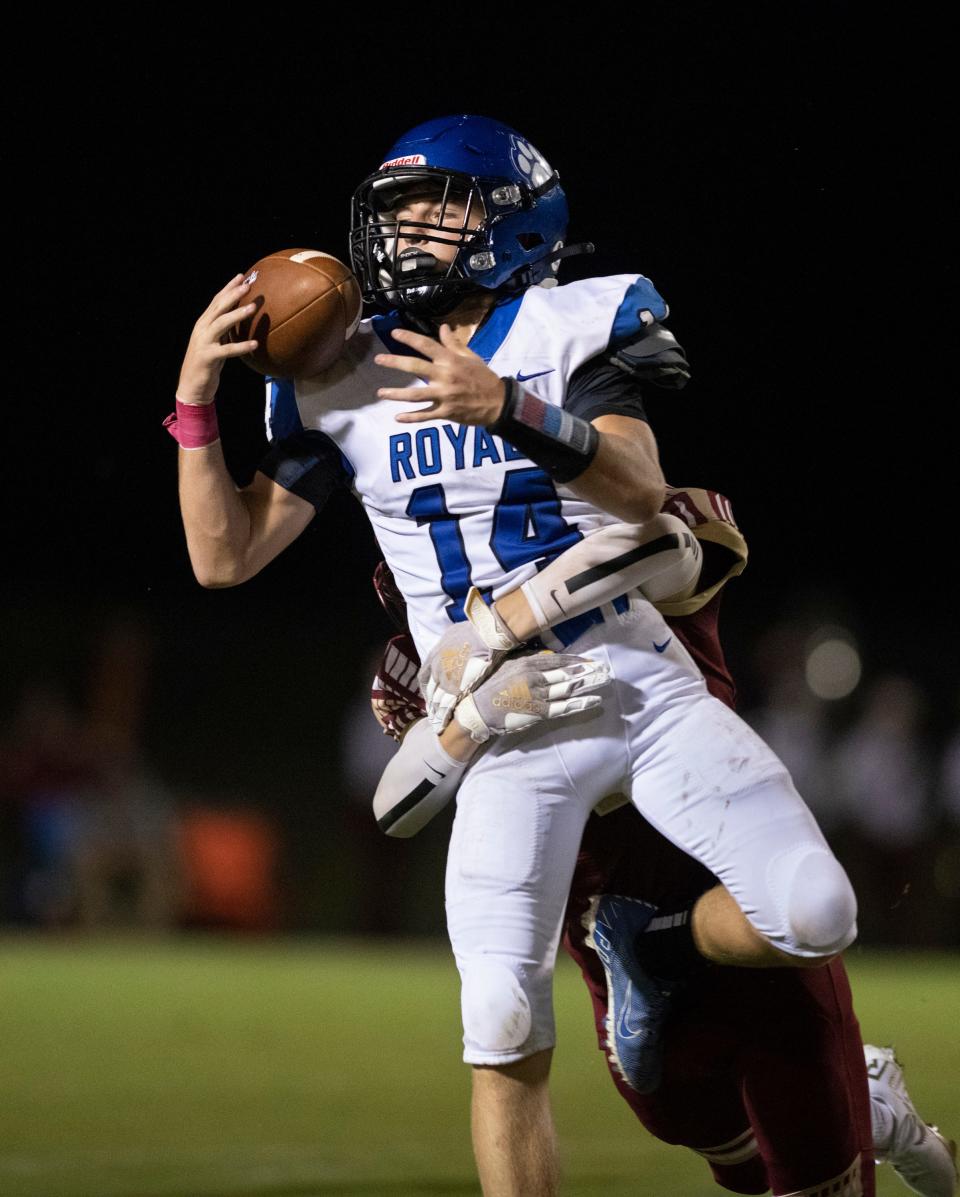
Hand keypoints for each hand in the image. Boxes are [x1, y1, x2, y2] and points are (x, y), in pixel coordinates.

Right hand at [176, 275, 258, 405]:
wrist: (192, 386)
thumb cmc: (208, 364)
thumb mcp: (216, 343)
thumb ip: (224, 331)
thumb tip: (240, 319)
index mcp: (204, 323)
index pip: (217, 301)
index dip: (228, 288)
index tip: (242, 277)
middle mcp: (202, 329)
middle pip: (218, 307)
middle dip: (233, 295)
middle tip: (248, 285)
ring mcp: (204, 342)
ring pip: (221, 324)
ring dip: (238, 315)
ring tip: (253, 307)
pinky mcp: (208, 357)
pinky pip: (227, 350)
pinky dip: (241, 346)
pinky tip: (255, 344)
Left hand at [374, 324, 504, 425]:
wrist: (498, 402)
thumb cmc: (483, 378)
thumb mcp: (471, 357)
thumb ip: (453, 344)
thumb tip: (443, 327)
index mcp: (451, 361)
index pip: (426, 345)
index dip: (409, 338)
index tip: (393, 334)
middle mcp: (445, 376)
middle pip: (415, 367)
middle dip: (394, 362)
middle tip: (378, 360)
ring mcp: (444, 396)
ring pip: (415, 395)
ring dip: (396, 394)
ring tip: (380, 392)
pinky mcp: (446, 412)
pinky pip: (425, 416)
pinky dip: (411, 418)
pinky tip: (397, 418)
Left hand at [420, 587, 521, 733]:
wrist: (488, 633)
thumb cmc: (475, 632)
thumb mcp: (454, 635)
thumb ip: (448, 647)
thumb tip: (450, 650)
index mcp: (435, 655)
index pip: (424, 676)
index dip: (426, 687)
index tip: (428, 696)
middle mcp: (437, 667)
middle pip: (430, 690)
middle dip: (430, 703)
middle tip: (432, 713)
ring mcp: (448, 677)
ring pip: (437, 700)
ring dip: (437, 712)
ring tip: (438, 723)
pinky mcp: (460, 686)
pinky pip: (448, 704)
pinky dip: (446, 714)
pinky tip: (448, 720)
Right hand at [454, 652, 609, 743]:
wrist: (477, 711)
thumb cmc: (489, 687)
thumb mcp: (506, 666)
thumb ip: (525, 659)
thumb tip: (543, 654)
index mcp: (527, 663)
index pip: (558, 660)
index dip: (576, 660)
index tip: (591, 661)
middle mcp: (535, 677)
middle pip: (568, 673)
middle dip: (589, 671)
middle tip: (606, 670)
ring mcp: (538, 695)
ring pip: (570, 688)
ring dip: (589, 684)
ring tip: (605, 680)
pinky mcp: (539, 712)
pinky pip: (565, 707)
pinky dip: (581, 703)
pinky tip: (595, 700)